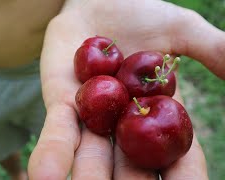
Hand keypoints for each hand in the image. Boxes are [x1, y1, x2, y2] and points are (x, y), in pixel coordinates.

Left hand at [29, 0, 223, 178]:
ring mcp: (90, 117)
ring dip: (91, 178)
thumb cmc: (137, 13)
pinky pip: (58, 133)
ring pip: (92, 158)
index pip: (176, 155)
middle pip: (131, 167)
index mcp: (156, 113)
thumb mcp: (181, 29)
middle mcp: (122, 124)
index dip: (184, 176)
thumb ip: (213, 49)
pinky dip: (53, 154)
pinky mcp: (60, 103)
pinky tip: (43, 178)